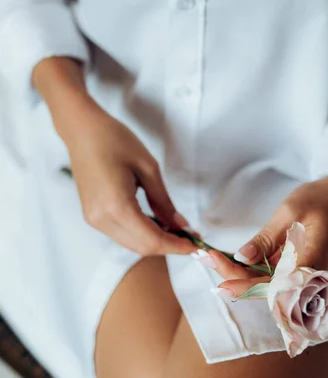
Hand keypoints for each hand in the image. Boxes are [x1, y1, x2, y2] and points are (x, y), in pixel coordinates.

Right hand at [64, 104, 195, 254]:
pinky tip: (156, 224)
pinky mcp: (91, 216)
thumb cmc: (114, 140)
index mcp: (116, 206)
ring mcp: (94, 219)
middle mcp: (102, 219)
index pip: (152, 240)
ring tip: (176, 231)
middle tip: (190, 238)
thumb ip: (164, 201)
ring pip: (130, 243)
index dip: (176, 246)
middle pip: (141, 247)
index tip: (196, 245)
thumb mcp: (148, 167)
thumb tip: (180, 225)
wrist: (82, 130)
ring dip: (154, 241)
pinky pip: (120, 234)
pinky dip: (140, 234)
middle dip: (168, 246)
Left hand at [207, 175, 327, 297]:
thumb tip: (241, 259)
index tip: (218, 278)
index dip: (243, 286)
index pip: (271, 287)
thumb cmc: (321, 199)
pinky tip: (230, 260)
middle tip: (206, 259)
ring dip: (238, 275)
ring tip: (211, 259)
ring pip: (266, 284)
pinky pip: (271, 275)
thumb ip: (266, 239)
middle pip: (265, 289)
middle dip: (234, 278)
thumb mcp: (289, 213)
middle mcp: (307, 276)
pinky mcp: (296, 266)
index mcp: (310, 264)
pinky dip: (250, 269)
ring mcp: (302, 272)